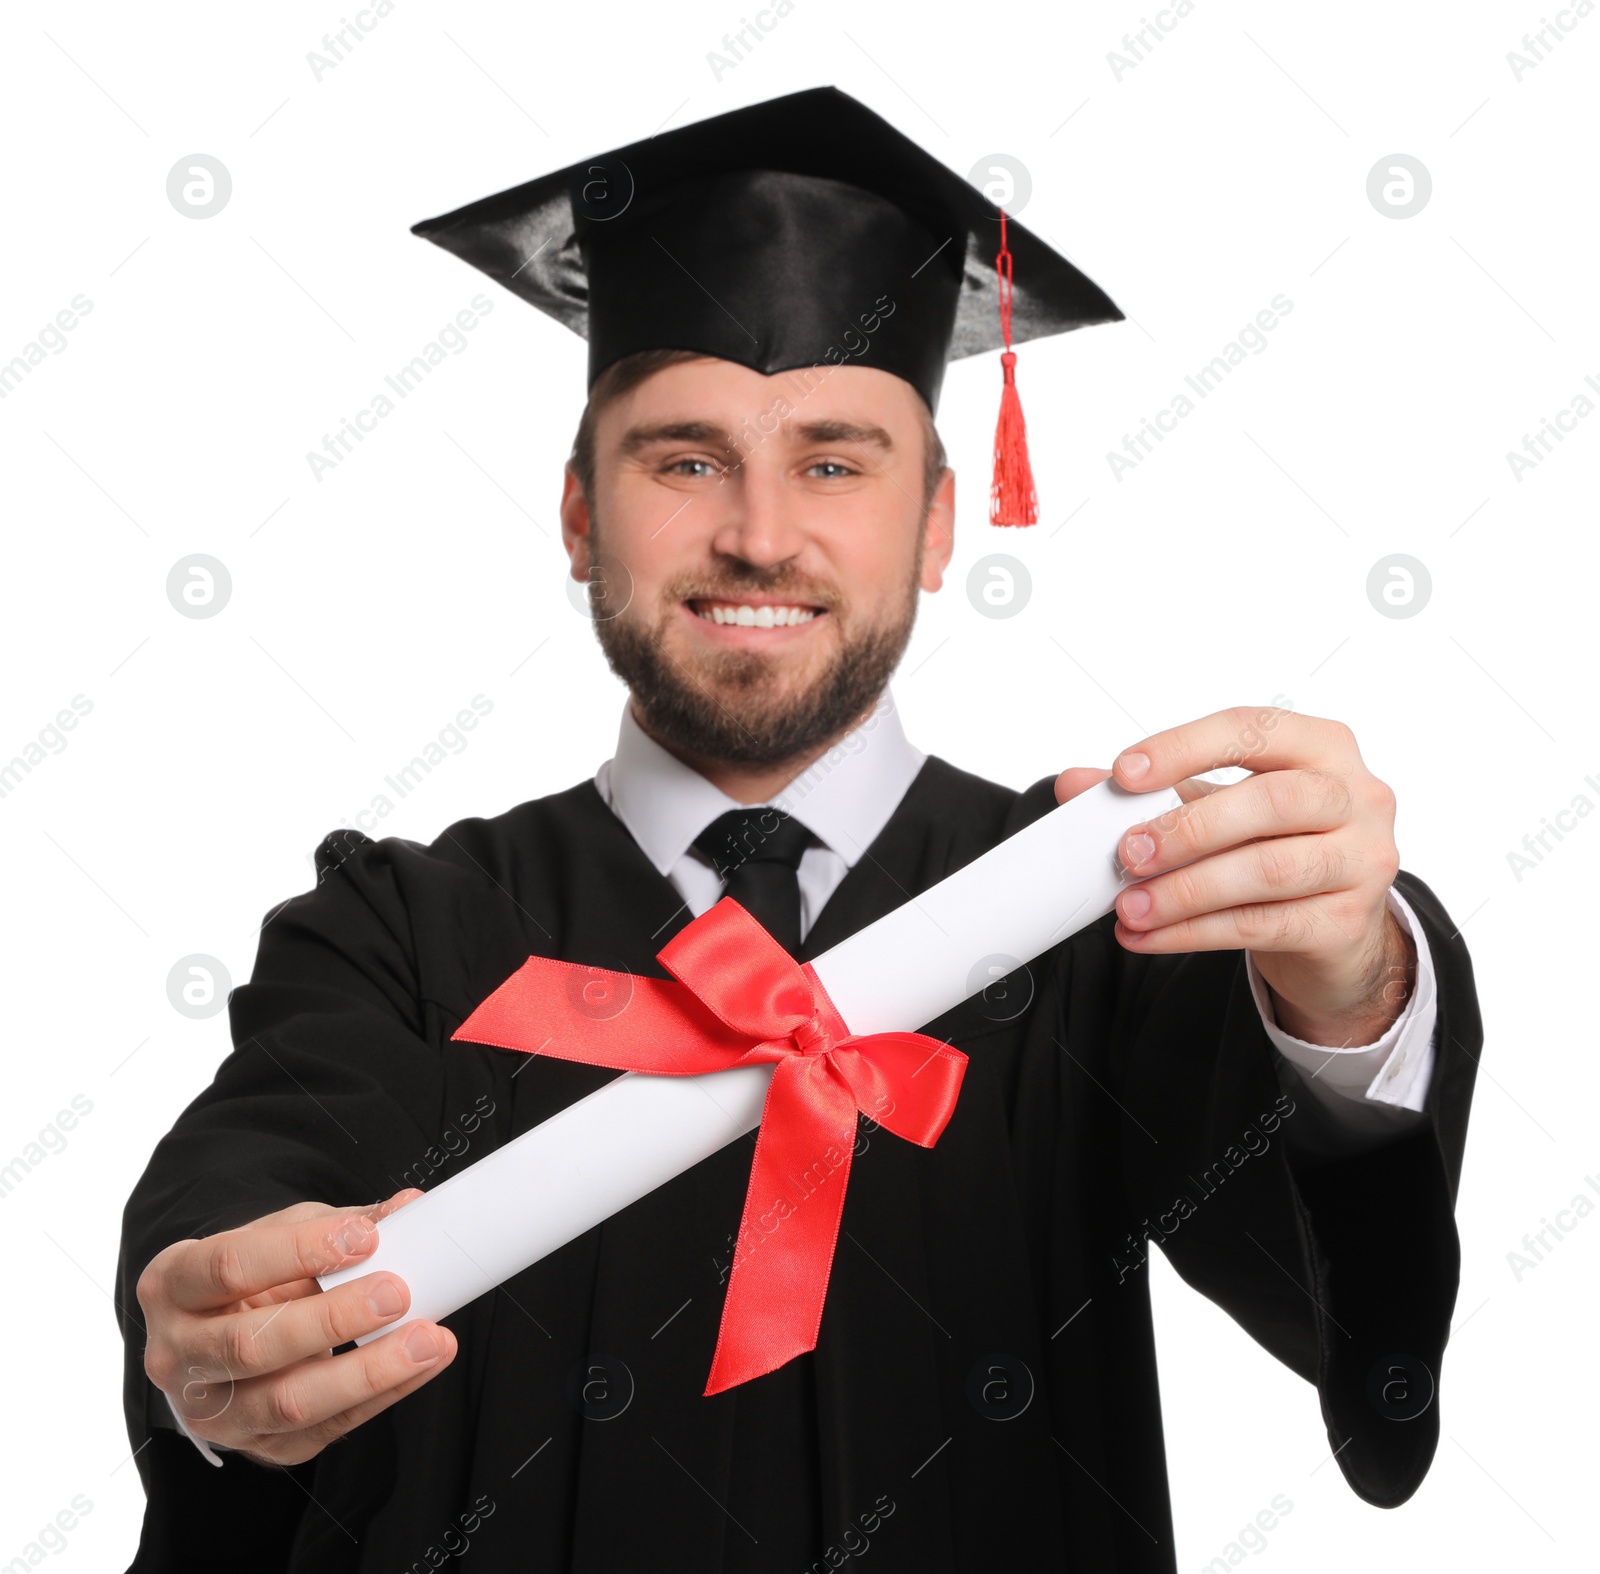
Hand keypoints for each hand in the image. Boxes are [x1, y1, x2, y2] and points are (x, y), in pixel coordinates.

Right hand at [137, 1188, 457, 1467]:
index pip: (229, 1267)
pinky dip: (381, 1396)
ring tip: (428, 1340)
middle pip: (252, 1345)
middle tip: (397, 1293)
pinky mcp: (257, 1446)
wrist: (222, 1330)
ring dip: (367, 1372)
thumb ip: (341, 1223)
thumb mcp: (282, 1233)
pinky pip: (323, 1430)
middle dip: (333, 1320)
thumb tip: (408, 1207)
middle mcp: (177, 1356)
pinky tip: (422, 1365)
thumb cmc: (253, 1274)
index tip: (364, 1238)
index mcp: (173, 1285)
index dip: (297, 1251)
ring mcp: (212, 1410)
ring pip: (288, 1402)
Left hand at [1055, 705, 1413, 1044]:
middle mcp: (1355, 797)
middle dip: (1188, 827)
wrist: (1337, 926)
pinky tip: (1150, 936)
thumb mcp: (1218, 806)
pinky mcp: (1347, 923)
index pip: (1251, 729)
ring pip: (1267, 871)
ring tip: (1129, 906)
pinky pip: (1261, 926)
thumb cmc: (1278, 845)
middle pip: (1272, 802)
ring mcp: (1362, 861)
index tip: (1124, 774)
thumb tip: (1076, 784)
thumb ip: (1154, 791)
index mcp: (1322, 746)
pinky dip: (1193, 932)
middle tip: (1127, 853)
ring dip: (1184, 891)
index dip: (1184, 748)